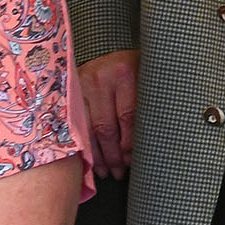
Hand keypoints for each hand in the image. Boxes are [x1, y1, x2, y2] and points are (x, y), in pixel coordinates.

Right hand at [78, 50, 137, 177]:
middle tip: (119, 172)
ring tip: (106, 172)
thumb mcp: (146, 80)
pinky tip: (90, 160)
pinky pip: (75, 126)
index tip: (132, 160)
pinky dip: (83, 145)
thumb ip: (147, 105)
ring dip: (97, 155)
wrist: (110, 52)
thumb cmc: (133, 70)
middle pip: (106, 126)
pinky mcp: (69, 92)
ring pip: (88, 129)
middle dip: (113, 155)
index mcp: (125, 73)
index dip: (129, 143)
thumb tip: (154, 143)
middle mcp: (101, 77)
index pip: (128, 117)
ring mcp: (82, 84)